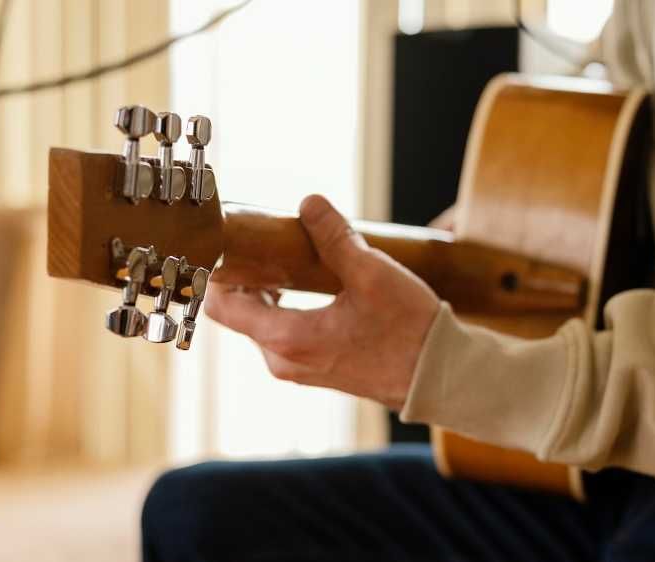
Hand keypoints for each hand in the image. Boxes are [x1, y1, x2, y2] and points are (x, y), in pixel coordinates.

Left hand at [205, 195, 440, 409]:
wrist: (438, 377)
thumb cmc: (408, 331)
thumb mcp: (372, 275)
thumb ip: (336, 238)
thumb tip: (309, 204)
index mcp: (287, 338)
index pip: (221, 306)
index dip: (216, 272)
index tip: (228, 243)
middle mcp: (283, 359)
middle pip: (239, 311)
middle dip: (245, 275)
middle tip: (261, 240)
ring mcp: (298, 367)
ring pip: (261, 322)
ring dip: (266, 289)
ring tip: (284, 257)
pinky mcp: (315, 368)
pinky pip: (281, 332)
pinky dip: (282, 306)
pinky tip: (301, 282)